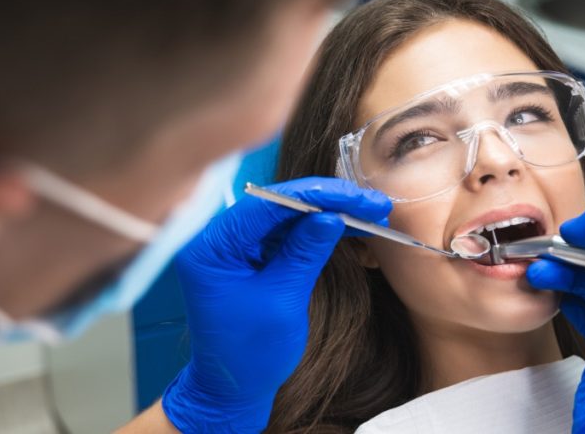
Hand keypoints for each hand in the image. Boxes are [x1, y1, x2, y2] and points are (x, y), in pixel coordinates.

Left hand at [161, 177, 390, 432]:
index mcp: (212, 247)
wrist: (233, 388)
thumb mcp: (282, 300)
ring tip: (370, 213)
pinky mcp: (252, 255)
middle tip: (372, 204)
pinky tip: (350, 226)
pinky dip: (318, 230)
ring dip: (328, 213)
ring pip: (288, 216)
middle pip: (278, 204)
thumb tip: (331, 215)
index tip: (354, 196)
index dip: (314, 196)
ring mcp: (236, 245)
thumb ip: (304, 253)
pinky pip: (288, 233)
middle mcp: (219, 238)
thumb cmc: (249, 354)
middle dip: (327, 202)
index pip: (266, 205)